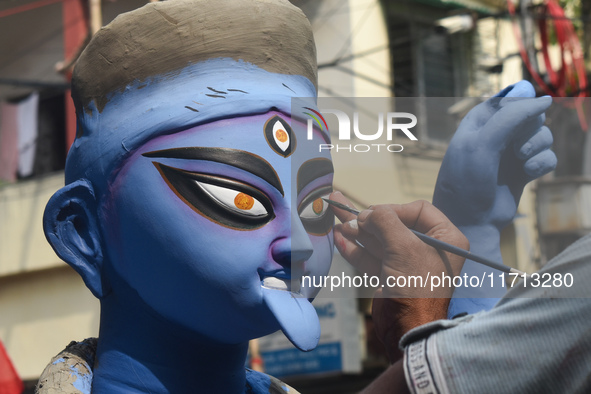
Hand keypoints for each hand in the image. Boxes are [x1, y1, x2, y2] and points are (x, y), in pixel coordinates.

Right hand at [330, 192, 466, 360]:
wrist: (408, 330)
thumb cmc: (415, 286)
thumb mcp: (403, 246)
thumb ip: (384, 221)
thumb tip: (366, 213)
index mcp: (445, 238)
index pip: (418, 210)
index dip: (393, 209)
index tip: (372, 213)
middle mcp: (429, 249)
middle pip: (395, 224)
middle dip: (369, 219)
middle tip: (346, 211)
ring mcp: (409, 264)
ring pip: (380, 240)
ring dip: (357, 231)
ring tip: (335, 218)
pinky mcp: (392, 277)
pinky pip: (373, 257)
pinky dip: (356, 248)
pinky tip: (339, 238)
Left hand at [433, 81, 555, 228]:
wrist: (471, 221)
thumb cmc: (468, 182)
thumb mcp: (482, 144)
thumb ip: (511, 117)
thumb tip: (546, 99)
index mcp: (477, 122)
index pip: (507, 99)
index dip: (518, 107)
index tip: (515, 125)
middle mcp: (495, 135)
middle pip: (529, 114)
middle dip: (530, 128)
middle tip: (517, 148)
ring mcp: (510, 153)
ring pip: (542, 134)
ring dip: (537, 145)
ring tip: (522, 161)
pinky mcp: (524, 170)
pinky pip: (547, 156)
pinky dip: (542, 162)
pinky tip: (529, 173)